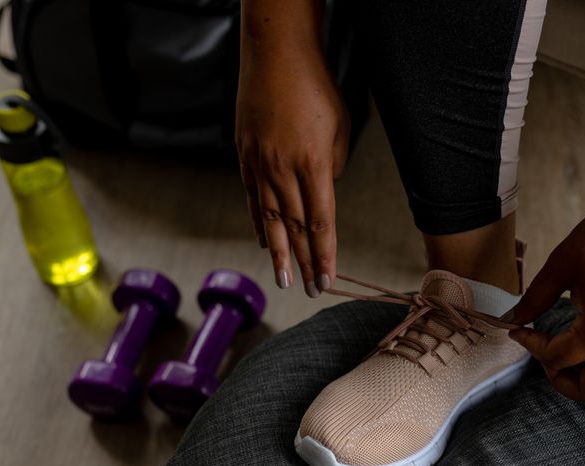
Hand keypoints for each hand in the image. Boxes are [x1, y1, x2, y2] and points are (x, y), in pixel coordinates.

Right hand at [236, 39, 349, 295]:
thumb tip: (323, 195)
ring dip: (280, 253)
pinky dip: (260, 223)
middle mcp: (283, 170)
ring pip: (271, 219)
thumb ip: (333, 168)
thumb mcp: (339, 129)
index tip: (327, 279)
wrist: (274, 55)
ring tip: (283, 280)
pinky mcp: (245, 156)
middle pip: (297, 228)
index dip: (324, 255)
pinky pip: (253, 198)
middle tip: (310, 291)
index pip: (322, 222)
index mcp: (313, 165)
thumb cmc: (316, 88)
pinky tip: (265, 242)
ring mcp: (260, 164)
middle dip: (305, 262)